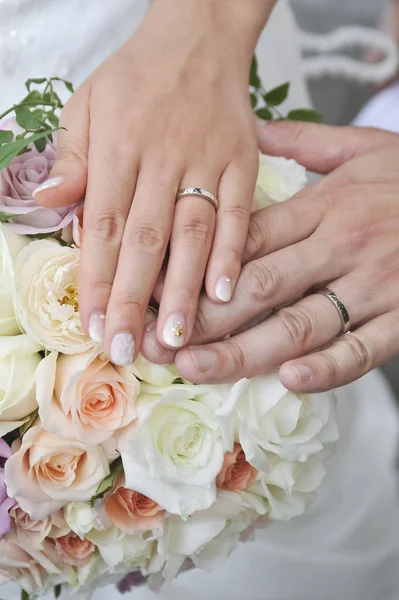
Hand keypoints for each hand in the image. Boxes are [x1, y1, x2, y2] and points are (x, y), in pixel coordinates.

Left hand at [32, 0, 274, 365]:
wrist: (199, 39)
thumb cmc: (137, 78)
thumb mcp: (87, 103)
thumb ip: (70, 157)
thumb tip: (48, 204)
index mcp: (118, 144)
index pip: (103, 224)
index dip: (97, 279)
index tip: (94, 325)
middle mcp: (162, 157)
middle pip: (145, 239)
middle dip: (135, 299)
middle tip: (129, 349)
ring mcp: (207, 161)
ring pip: (193, 234)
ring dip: (184, 290)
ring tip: (177, 339)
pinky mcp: (242, 163)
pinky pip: (239, 214)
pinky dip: (233, 254)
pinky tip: (224, 294)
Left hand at [143, 121, 398, 391]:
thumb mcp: (362, 148)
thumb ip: (302, 143)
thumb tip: (247, 130)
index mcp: (324, 206)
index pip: (249, 238)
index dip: (197, 266)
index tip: (157, 288)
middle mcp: (342, 246)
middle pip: (260, 286)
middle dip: (204, 317)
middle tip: (157, 340)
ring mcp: (374, 286)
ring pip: (300, 323)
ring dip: (244, 350)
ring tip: (197, 368)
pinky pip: (362, 349)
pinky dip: (327, 367)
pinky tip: (287, 379)